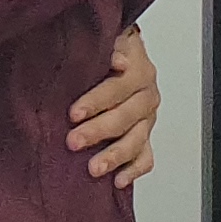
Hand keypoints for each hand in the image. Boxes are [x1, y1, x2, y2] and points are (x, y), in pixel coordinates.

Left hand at [71, 22, 160, 185]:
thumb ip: (108, 47)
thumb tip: (116, 59)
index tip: (74, 113)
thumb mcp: (105, 41)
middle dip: (98, 131)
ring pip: (136, 141)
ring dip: (115, 156)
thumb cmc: (105, 52)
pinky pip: (146, 158)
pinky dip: (134, 170)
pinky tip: (118, 180)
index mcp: (139, 71)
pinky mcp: (144, 136)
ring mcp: (147, 119)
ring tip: (94, 168)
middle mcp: (146, 97)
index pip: (118, 88)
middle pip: (125, 117)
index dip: (96, 101)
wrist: (123, 55)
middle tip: (73, 141)